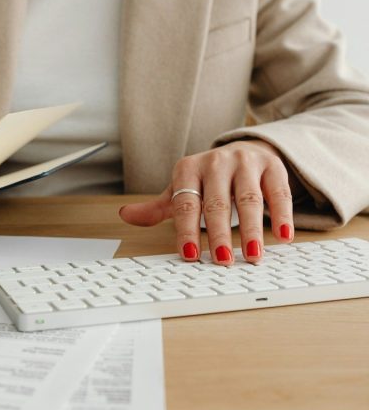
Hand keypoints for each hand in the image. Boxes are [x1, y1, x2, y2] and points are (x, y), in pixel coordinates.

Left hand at [118, 140, 293, 264]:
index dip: (187, 230)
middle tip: (223, 260)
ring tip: (253, 255)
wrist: (242, 149)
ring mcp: (245, 162)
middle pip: (217, 203)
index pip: (185, 203)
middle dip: (220, 234)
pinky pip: (278, 193)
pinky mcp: (272, 166)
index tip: (190, 255)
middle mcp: (216, 162)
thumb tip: (126, 215)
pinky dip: (282, 215)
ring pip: (249, 199)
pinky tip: (283, 236)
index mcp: (188, 169)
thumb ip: (157, 207)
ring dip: (252, 229)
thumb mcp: (181, 189)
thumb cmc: (207, 178)